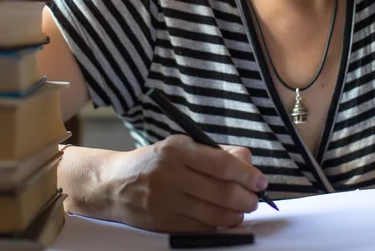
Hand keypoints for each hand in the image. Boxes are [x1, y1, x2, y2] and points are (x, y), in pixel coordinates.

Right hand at [61, 136, 267, 232]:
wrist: (114, 184)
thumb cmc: (155, 161)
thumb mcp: (181, 145)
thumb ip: (215, 152)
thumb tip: (247, 161)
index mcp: (178, 150)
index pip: (221, 164)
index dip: (246, 174)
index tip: (261, 181)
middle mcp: (171, 175)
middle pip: (221, 192)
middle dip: (246, 198)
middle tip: (255, 199)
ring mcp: (166, 202)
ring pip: (213, 215)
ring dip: (236, 215)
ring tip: (242, 210)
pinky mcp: (163, 223)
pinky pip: (200, 229)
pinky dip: (217, 226)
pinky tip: (222, 219)